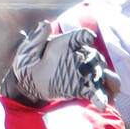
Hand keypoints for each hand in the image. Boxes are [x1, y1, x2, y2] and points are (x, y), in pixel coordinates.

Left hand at [0, 20, 119, 109]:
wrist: (25, 84)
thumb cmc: (26, 63)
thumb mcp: (27, 50)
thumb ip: (37, 38)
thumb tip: (45, 24)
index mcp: (65, 44)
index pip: (79, 36)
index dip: (85, 36)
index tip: (90, 38)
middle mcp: (77, 57)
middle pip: (95, 57)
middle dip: (98, 64)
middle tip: (95, 73)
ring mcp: (80, 73)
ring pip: (100, 74)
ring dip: (105, 79)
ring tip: (99, 86)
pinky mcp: (80, 89)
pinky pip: (94, 92)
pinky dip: (101, 97)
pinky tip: (103, 104)